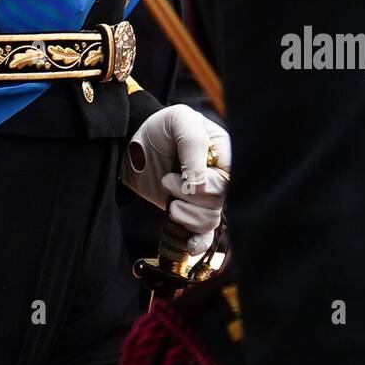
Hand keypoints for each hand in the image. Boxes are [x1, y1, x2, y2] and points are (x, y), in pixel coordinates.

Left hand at [119, 104, 230, 253]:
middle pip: (220, 201)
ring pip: (211, 219)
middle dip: (189, 195)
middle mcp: (219, 177)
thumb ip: (193, 144)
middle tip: (167, 179)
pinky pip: (204, 236)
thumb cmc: (161, 128)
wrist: (133, 145)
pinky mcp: (191, 213)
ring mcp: (205, 198)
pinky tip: (189, 244)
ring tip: (169, 199)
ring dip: (186, 214)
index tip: (185, 174)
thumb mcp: (179, 120)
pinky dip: (198, 242)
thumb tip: (200, 182)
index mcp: (224, 153)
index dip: (210, 182)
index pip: (231, 178)